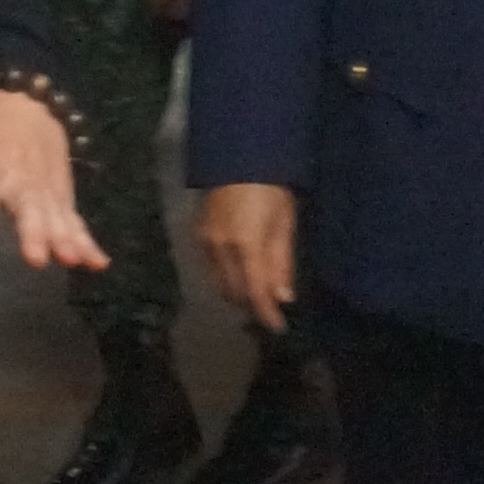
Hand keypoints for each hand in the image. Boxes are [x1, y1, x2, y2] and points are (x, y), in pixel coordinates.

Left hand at [0, 91, 103, 273]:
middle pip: (28, 203)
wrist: (26, 97)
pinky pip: (75, 217)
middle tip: (37, 258)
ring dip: (65, 237)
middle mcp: (20, 173)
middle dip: (34, 230)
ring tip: (73, 261)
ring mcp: (45, 184)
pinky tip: (97, 262)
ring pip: (56, 212)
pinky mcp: (62, 192)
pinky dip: (87, 239)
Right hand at [200, 181, 300, 333]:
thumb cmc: (271, 187)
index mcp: (246, 245)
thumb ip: (282, 262)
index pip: (255, 293)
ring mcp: (206, 242)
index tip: (279, 328)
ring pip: (220, 284)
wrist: (237, 156)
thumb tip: (283, 298)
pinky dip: (227, 279)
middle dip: (253, 306)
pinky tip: (241, 275)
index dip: (267, 315)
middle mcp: (221, 249)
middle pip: (235, 293)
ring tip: (258, 295)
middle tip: (271, 310)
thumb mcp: (284, 223)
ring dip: (239, 294)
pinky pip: (212, 269)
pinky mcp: (199, 236)